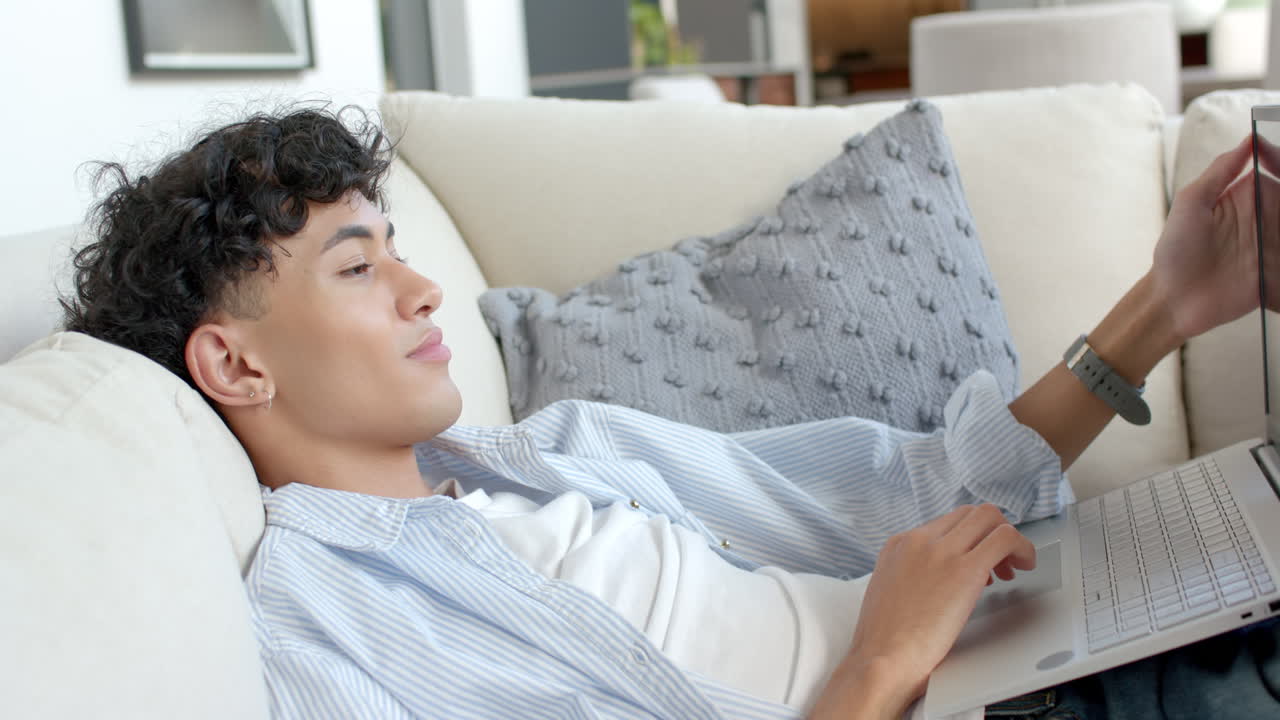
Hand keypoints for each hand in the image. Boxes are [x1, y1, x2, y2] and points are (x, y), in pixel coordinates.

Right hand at [809, 504, 1034, 718]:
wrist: (881, 660)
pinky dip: (1022, 547)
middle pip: (970, 513)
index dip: (971, 539)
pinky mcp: (964, 569)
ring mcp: (941, 551)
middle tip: (1000, 564)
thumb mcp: (890, 593)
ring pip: (989, 517)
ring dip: (1009, 539)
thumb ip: (912, 576)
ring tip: (1013, 567)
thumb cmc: (885, 643)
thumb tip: (938, 581)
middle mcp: (919, 540)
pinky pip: (1004, 538)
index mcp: (899, 545)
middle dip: (992, 534)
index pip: (947, 522)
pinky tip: (1025, 566)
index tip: (979, 561)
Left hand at [1152, 136, 1279, 341]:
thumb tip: (1249, 140)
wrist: (1175, 300)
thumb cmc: (1176, 249)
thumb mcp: (1191, 203)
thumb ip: (1220, 170)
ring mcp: (1275, 243)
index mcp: (1245, 196)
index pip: (1276, 169)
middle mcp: (1266, 216)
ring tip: (1279, 227)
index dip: (1279, 159)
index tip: (1274, 154)